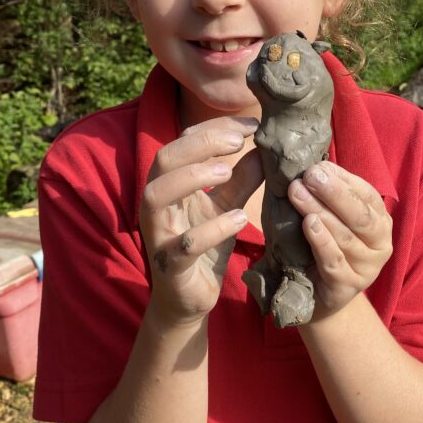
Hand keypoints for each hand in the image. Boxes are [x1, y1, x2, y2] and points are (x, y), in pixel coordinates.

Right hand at [140, 117, 262, 324]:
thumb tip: (266, 146)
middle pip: (163, 160)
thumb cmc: (206, 244)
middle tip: (237, 141)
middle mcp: (157, 205)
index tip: (250, 124)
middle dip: (199, 144)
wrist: (190, 298)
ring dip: (192, 177)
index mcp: (169, 185)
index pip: (182, 143)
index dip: (214, 128)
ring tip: (227, 171)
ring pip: (157, 196)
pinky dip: (211, 229)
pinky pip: (184, 244)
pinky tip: (239, 219)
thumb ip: (242, 178)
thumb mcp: (227, 205)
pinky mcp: (170, 266)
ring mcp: (159, 235)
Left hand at [288, 162, 391, 316]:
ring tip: (298, 194)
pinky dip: (321, 241)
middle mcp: (380, 244)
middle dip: (334, 193)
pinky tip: (309, 224)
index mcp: (379, 221)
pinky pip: (334, 261)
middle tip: (309, 176)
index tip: (316, 167)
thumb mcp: (330, 217)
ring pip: (345, 236)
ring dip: (320, 212)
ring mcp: (367, 268)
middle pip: (360, 215)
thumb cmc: (323, 247)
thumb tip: (316, 165)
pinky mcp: (347, 287)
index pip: (366, 195)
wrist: (318, 295)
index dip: (342, 180)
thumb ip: (329, 194)